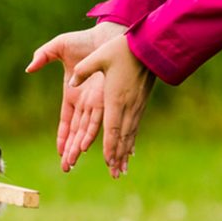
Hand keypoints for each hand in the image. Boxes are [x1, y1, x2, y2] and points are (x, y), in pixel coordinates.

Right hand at [27, 22, 123, 171]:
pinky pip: (96, 120)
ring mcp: (95, 101)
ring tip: (72, 164)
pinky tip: (85, 147)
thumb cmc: (83, 41)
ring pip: (85, 130)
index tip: (60, 152)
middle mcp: (85, 102)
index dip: (63, 137)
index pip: (67, 121)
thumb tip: (29, 68)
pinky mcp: (104, 98)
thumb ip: (43, 56)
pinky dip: (89, 134)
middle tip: (66, 168)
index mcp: (73, 94)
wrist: (105, 34)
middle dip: (71, 150)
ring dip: (78, 147)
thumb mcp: (58, 47)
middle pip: (76, 132)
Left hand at [66, 34, 154, 177]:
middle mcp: (127, 106)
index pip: (112, 127)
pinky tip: (130, 152)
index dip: (109, 145)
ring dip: (124, 153)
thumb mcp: (99, 56)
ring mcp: (136, 106)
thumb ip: (83, 70)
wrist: (150, 46)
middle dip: (117, 157)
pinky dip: (131, 142)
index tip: (107, 161)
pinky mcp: (140, 104)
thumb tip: (71, 82)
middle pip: (121, 137)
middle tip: (115, 175)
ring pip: (129, 135)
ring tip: (122, 170)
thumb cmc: (122, 49)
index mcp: (115, 98)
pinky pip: (135, 127)